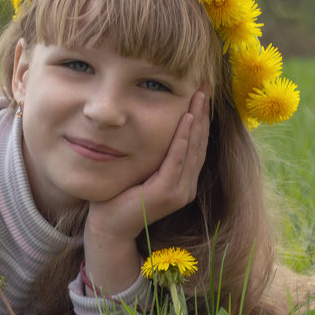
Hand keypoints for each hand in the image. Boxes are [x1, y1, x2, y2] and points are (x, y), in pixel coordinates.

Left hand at [86, 90, 209, 242]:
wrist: (109, 227)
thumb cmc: (120, 197)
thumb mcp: (142, 169)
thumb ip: (153, 154)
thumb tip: (152, 125)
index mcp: (183, 182)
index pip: (197, 145)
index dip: (202, 119)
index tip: (202, 94)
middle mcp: (186, 187)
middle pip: (199, 143)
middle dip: (203, 114)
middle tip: (206, 87)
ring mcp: (179, 192)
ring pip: (192, 149)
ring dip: (197, 120)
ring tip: (199, 96)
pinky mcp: (166, 193)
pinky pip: (177, 159)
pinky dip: (182, 138)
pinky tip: (186, 118)